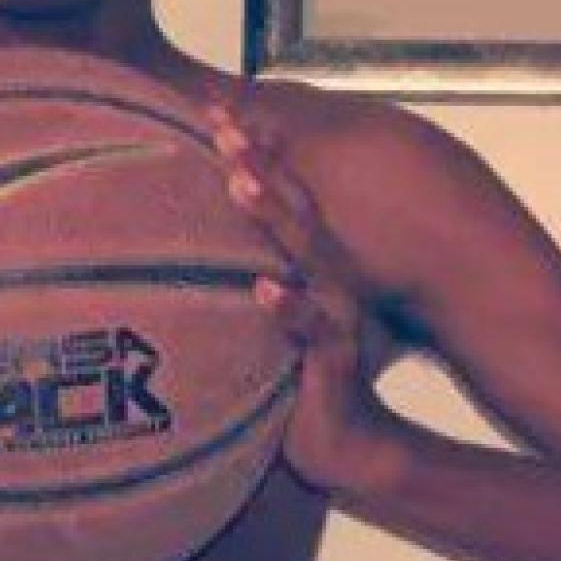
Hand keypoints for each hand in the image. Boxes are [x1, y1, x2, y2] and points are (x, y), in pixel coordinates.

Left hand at [205, 100, 407, 494]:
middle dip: (261, 163)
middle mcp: (328, 283)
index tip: (218, 111)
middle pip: (294, 210)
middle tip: (225, 121)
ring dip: (273, 217)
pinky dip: (288, 309)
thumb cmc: (310, 384)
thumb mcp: (281, 322)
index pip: (285, 200)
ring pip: (304, 257)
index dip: (257, 156)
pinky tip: (264, 290)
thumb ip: (257, 284)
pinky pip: (310, 332)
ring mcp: (333, 318)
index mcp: (314, 270)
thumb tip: (206, 255)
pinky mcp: (332, 363)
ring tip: (242, 181)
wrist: (353, 448)